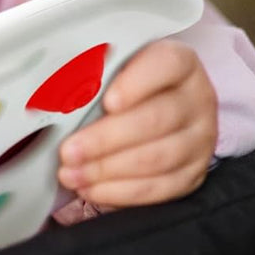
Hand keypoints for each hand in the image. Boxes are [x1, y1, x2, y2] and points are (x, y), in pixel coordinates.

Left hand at [57, 40, 217, 208]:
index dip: (137, 83)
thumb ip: (91, 75)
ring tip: (71, 174)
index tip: (107, 102)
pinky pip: (160, 188)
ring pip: (157, 158)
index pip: (166, 65)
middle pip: (156, 119)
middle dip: (105, 139)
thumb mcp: (110, 69)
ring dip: (107, 170)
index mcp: (179, 62)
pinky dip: (121, 192)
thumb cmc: (121, 86)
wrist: (152, 111)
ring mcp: (200, 138)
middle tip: (68, 151)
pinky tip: (92, 189)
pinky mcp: (193, 173)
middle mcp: (197, 99)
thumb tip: (55, 93)